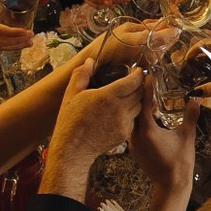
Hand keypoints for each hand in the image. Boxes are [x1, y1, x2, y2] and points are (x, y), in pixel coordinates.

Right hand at [41, 54, 143, 195]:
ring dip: (136, 100)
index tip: (137, 71)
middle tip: (133, 82)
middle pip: (140, 93)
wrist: (73, 149)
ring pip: (139, 106)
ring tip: (127, 96)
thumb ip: (81, 74)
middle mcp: (119, 109)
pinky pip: (134, 119)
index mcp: (107, 96)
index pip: (133, 81)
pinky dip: (130, 113)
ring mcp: (124, 123)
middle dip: (138, 86)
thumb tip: (90, 61)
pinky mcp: (125, 134)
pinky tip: (120, 112)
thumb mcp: (71, 94)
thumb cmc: (70, 120)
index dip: (138, 74)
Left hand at [129, 93, 196, 192]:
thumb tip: (196, 98)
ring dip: (137, 109)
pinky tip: (145, 116)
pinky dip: (137, 121)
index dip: (146, 89)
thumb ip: (190, 115)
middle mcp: (136, 136)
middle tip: (143, 83)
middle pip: (133, 110)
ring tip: (143, 97)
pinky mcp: (134, 150)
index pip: (144, 104)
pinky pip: (133, 130)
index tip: (148, 77)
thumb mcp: (187, 136)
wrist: (171, 185)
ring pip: (131, 121)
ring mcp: (133, 144)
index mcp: (148, 131)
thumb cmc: (180, 162)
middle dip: (139, 97)